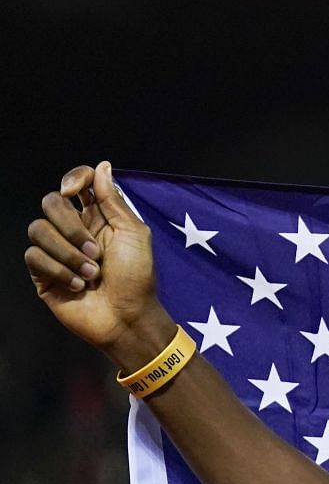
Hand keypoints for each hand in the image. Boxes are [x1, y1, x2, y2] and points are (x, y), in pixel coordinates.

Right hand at [24, 161, 168, 361]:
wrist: (128, 318)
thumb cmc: (137, 278)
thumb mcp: (134, 233)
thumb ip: (113, 200)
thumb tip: (103, 166)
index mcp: (98, 217)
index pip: (76, 183)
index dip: (72, 179)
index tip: (73, 190)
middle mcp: (74, 230)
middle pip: (50, 202)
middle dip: (71, 226)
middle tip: (96, 253)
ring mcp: (56, 251)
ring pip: (38, 228)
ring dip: (68, 253)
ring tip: (92, 274)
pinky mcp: (42, 273)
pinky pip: (34, 256)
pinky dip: (59, 270)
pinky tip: (79, 286)